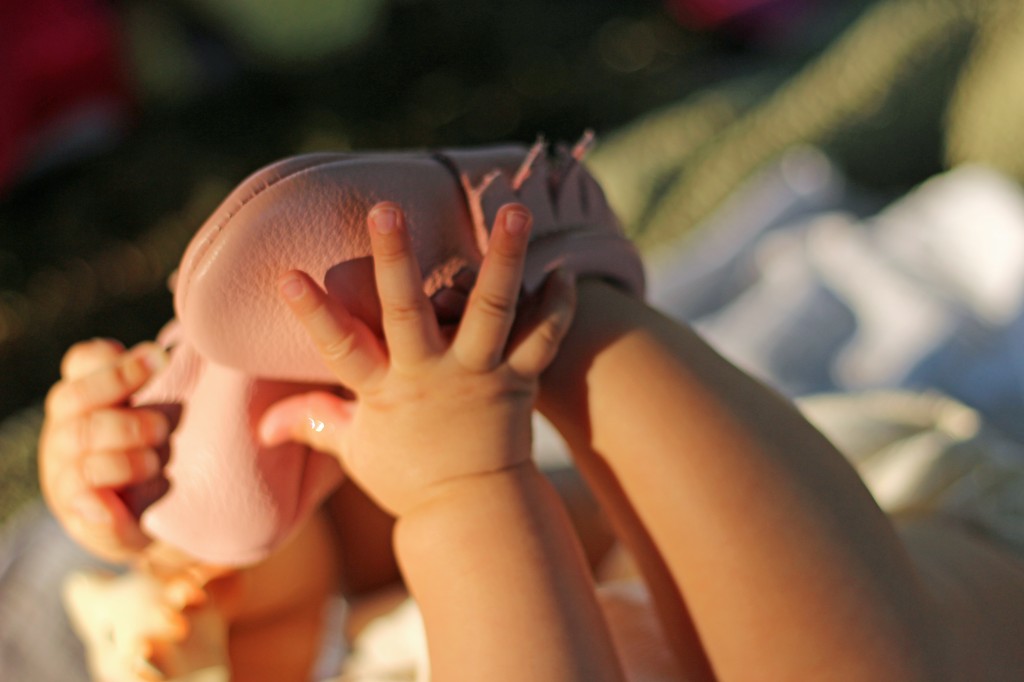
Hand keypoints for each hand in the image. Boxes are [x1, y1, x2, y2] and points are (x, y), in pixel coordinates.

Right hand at [39, 339, 169, 562]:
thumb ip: (158, 383)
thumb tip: (170, 354)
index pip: (83, 362)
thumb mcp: (150, 413)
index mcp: (83, 396)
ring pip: (84, 454)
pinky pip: (89, 499)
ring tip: (157, 463)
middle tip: (165, 427)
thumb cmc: (144, 451)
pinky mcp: (78, 512)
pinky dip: (116, 495)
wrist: (133, 517)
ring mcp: (64, 471)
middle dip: (130, 416)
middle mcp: (64, 429)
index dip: (119, 362)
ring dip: (131, 458)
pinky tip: (138, 494)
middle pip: (79, 405)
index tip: (161, 361)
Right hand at [259, 202, 575, 516]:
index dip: (313, 313)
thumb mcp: (356, 450)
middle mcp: (432, 376)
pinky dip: (556, 306)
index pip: (339, 348)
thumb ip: (314, 423)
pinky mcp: (519, 381)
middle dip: (395, 259)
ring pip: (492, 311)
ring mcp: (480, 375)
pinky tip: (564, 273)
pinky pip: (543, 338)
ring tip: (516, 211)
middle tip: (386, 208)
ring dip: (504, 259)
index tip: (287, 275)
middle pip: (408, 312)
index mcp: (385, 391)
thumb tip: (262, 424)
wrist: (474, 511)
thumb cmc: (409, 477)